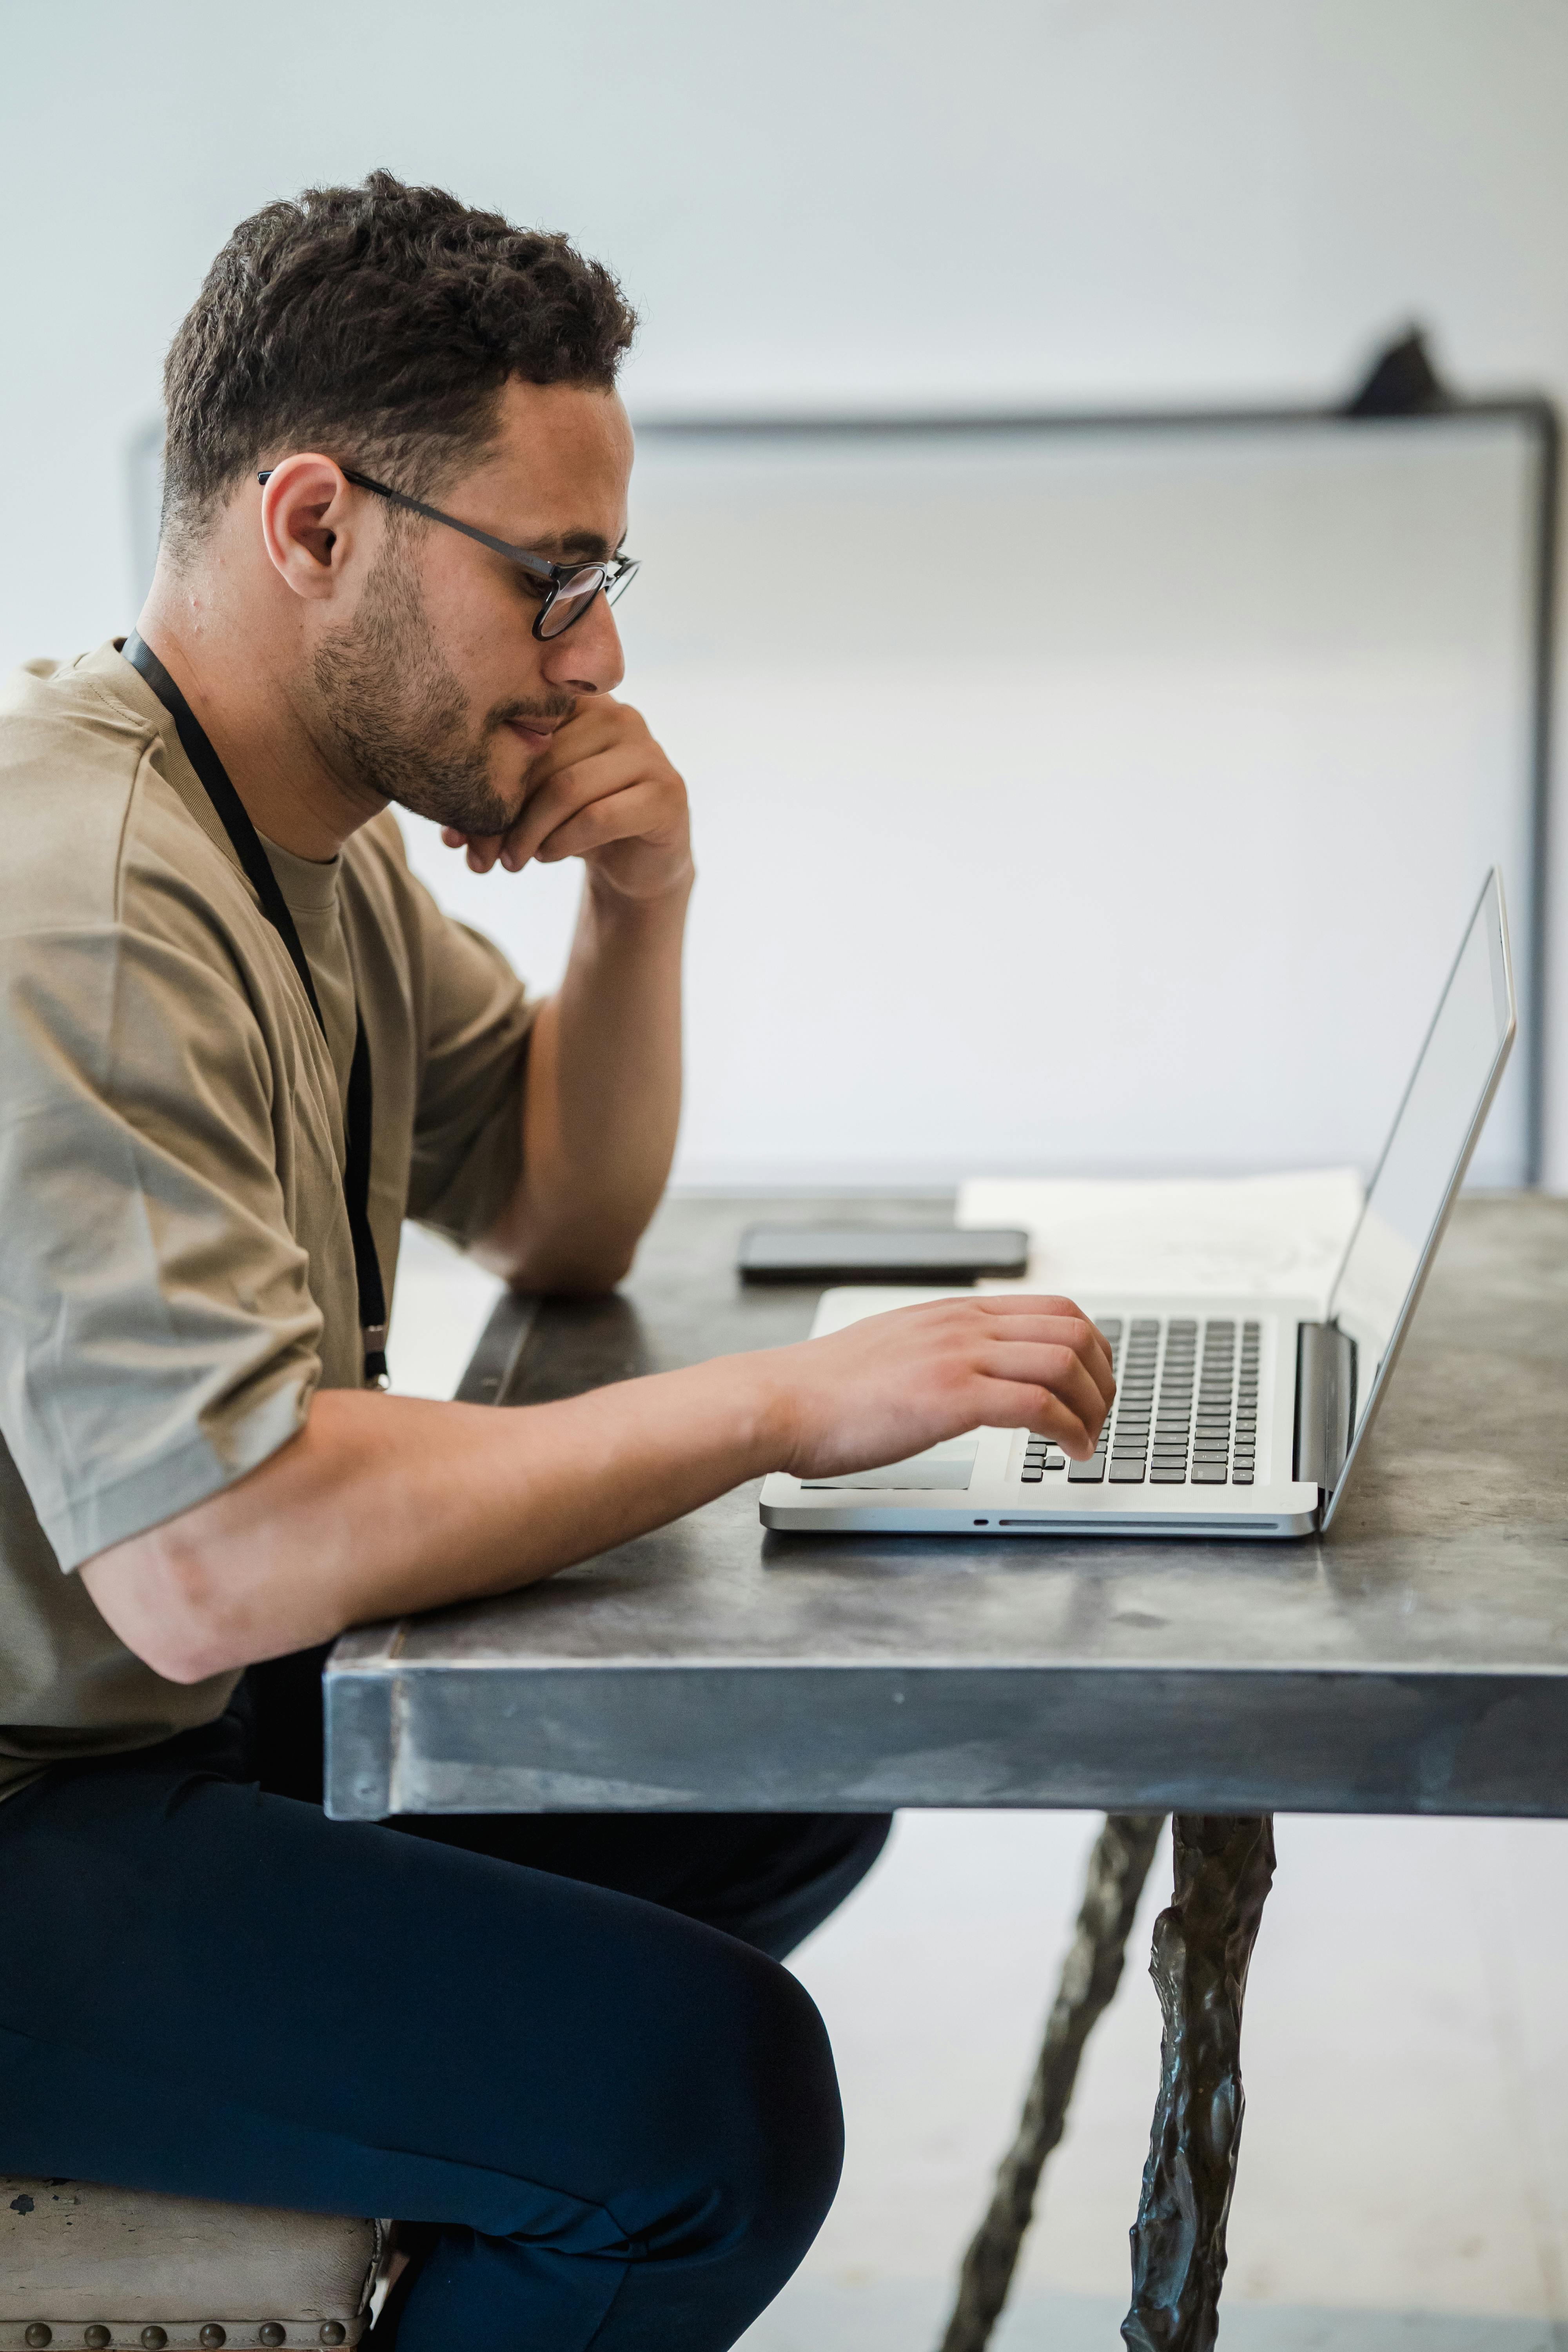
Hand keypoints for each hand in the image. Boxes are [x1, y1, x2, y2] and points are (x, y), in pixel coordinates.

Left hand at [442, 696, 691, 902]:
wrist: (637, 864)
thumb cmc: (576, 821)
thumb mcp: (530, 802)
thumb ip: (495, 799)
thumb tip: (449, 832)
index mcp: (582, 702)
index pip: (522, 727)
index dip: (485, 778)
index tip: (458, 830)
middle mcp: (620, 715)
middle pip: (542, 760)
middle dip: (503, 815)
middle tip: (480, 856)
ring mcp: (649, 752)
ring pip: (567, 787)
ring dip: (530, 833)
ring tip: (513, 861)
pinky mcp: (668, 793)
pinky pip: (600, 816)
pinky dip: (564, 842)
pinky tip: (548, 856)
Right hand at [763, 1293, 1116, 1475]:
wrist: (780, 1401)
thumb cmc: (825, 1388)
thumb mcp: (896, 1346)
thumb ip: (939, 1348)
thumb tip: (972, 1368)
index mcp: (955, 1312)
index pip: (1054, 1308)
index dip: (1091, 1347)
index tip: (1094, 1384)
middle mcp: (964, 1324)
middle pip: (1073, 1330)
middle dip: (1104, 1377)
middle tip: (1101, 1415)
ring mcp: (959, 1356)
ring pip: (1065, 1362)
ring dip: (1094, 1406)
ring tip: (1089, 1439)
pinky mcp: (952, 1396)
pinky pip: (1038, 1404)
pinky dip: (1069, 1431)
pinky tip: (1070, 1452)